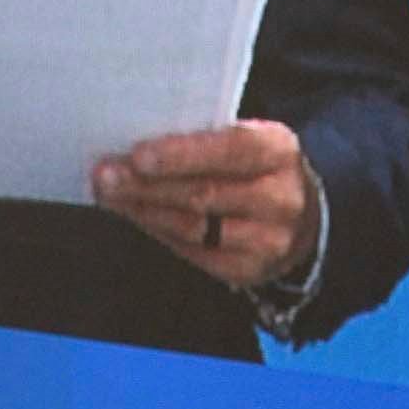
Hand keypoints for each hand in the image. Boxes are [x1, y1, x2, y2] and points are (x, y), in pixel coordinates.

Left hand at [89, 121, 320, 290]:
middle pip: (204, 193)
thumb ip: (208, 138)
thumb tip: (141, 142)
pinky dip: (157, 231)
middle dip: (147, 185)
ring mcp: (266, 240)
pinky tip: (134, 215)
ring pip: (193, 227)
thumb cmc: (258, 169)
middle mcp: (279, 198)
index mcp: (278, 151)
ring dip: (143, 210)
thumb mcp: (250, 141)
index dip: (183, 154)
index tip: (138, 155)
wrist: (301, 219)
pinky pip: (192, 252)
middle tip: (107, 176)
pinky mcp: (247, 270)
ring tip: (110, 194)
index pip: (231, 149)